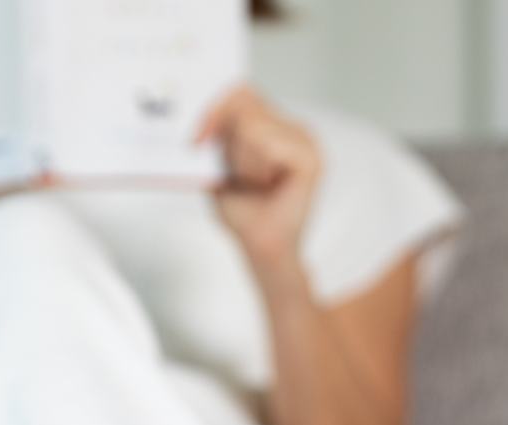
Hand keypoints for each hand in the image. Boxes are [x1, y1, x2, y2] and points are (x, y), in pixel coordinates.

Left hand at [197, 88, 319, 268]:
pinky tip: (267, 186)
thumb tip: (202, 116)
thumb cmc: (245, 215)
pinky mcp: (311, 158)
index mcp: (274, 127)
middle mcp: (293, 128)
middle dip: (226, 143)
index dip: (215, 110)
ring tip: (255, 184)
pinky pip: (267, 143)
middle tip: (236, 174)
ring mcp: (305, 140)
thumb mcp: (219, 170)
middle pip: (245, 105)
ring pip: (252, 126)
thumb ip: (216, 139)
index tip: (196, 140)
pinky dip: (255, 168)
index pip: (243, 94)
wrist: (260, 248)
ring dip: (241, 161)